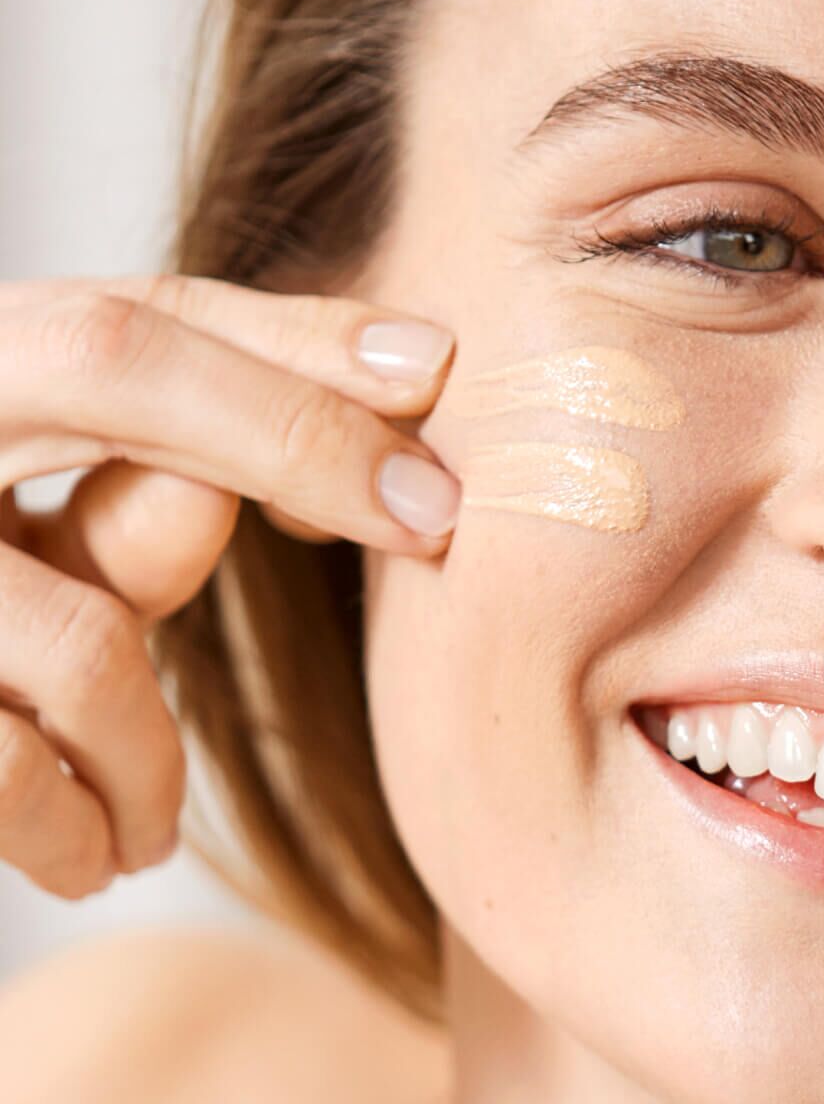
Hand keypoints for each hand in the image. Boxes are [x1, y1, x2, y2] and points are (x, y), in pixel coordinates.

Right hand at [0, 273, 458, 898]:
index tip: (436, 367)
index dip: (297, 337)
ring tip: (144, 821)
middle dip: (296, 438)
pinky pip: (3, 760)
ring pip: (79, 622)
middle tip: (435, 520)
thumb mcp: (26, 543)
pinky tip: (97, 855)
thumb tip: (314, 483)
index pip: (143, 312)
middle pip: (113, 361)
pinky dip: (75, 820)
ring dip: (154, 744)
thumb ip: (138, 499)